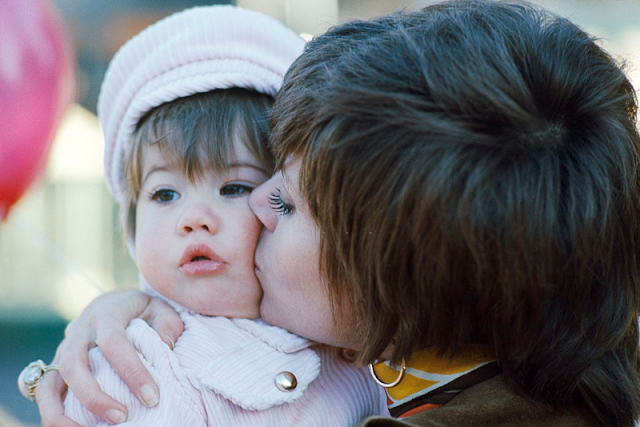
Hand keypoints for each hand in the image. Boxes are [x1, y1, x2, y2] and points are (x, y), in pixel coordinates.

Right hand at [36, 289, 183, 424]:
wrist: (116, 303)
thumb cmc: (143, 310)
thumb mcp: (160, 308)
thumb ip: (167, 325)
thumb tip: (165, 348)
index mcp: (105, 312)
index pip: (114, 342)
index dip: (132, 371)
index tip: (152, 397)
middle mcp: (78, 330)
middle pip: (74, 365)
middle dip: (95, 398)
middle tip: (122, 418)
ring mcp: (63, 349)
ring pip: (49, 383)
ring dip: (62, 413)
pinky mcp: (56, 366)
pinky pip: (44, 392)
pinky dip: (54, 413)